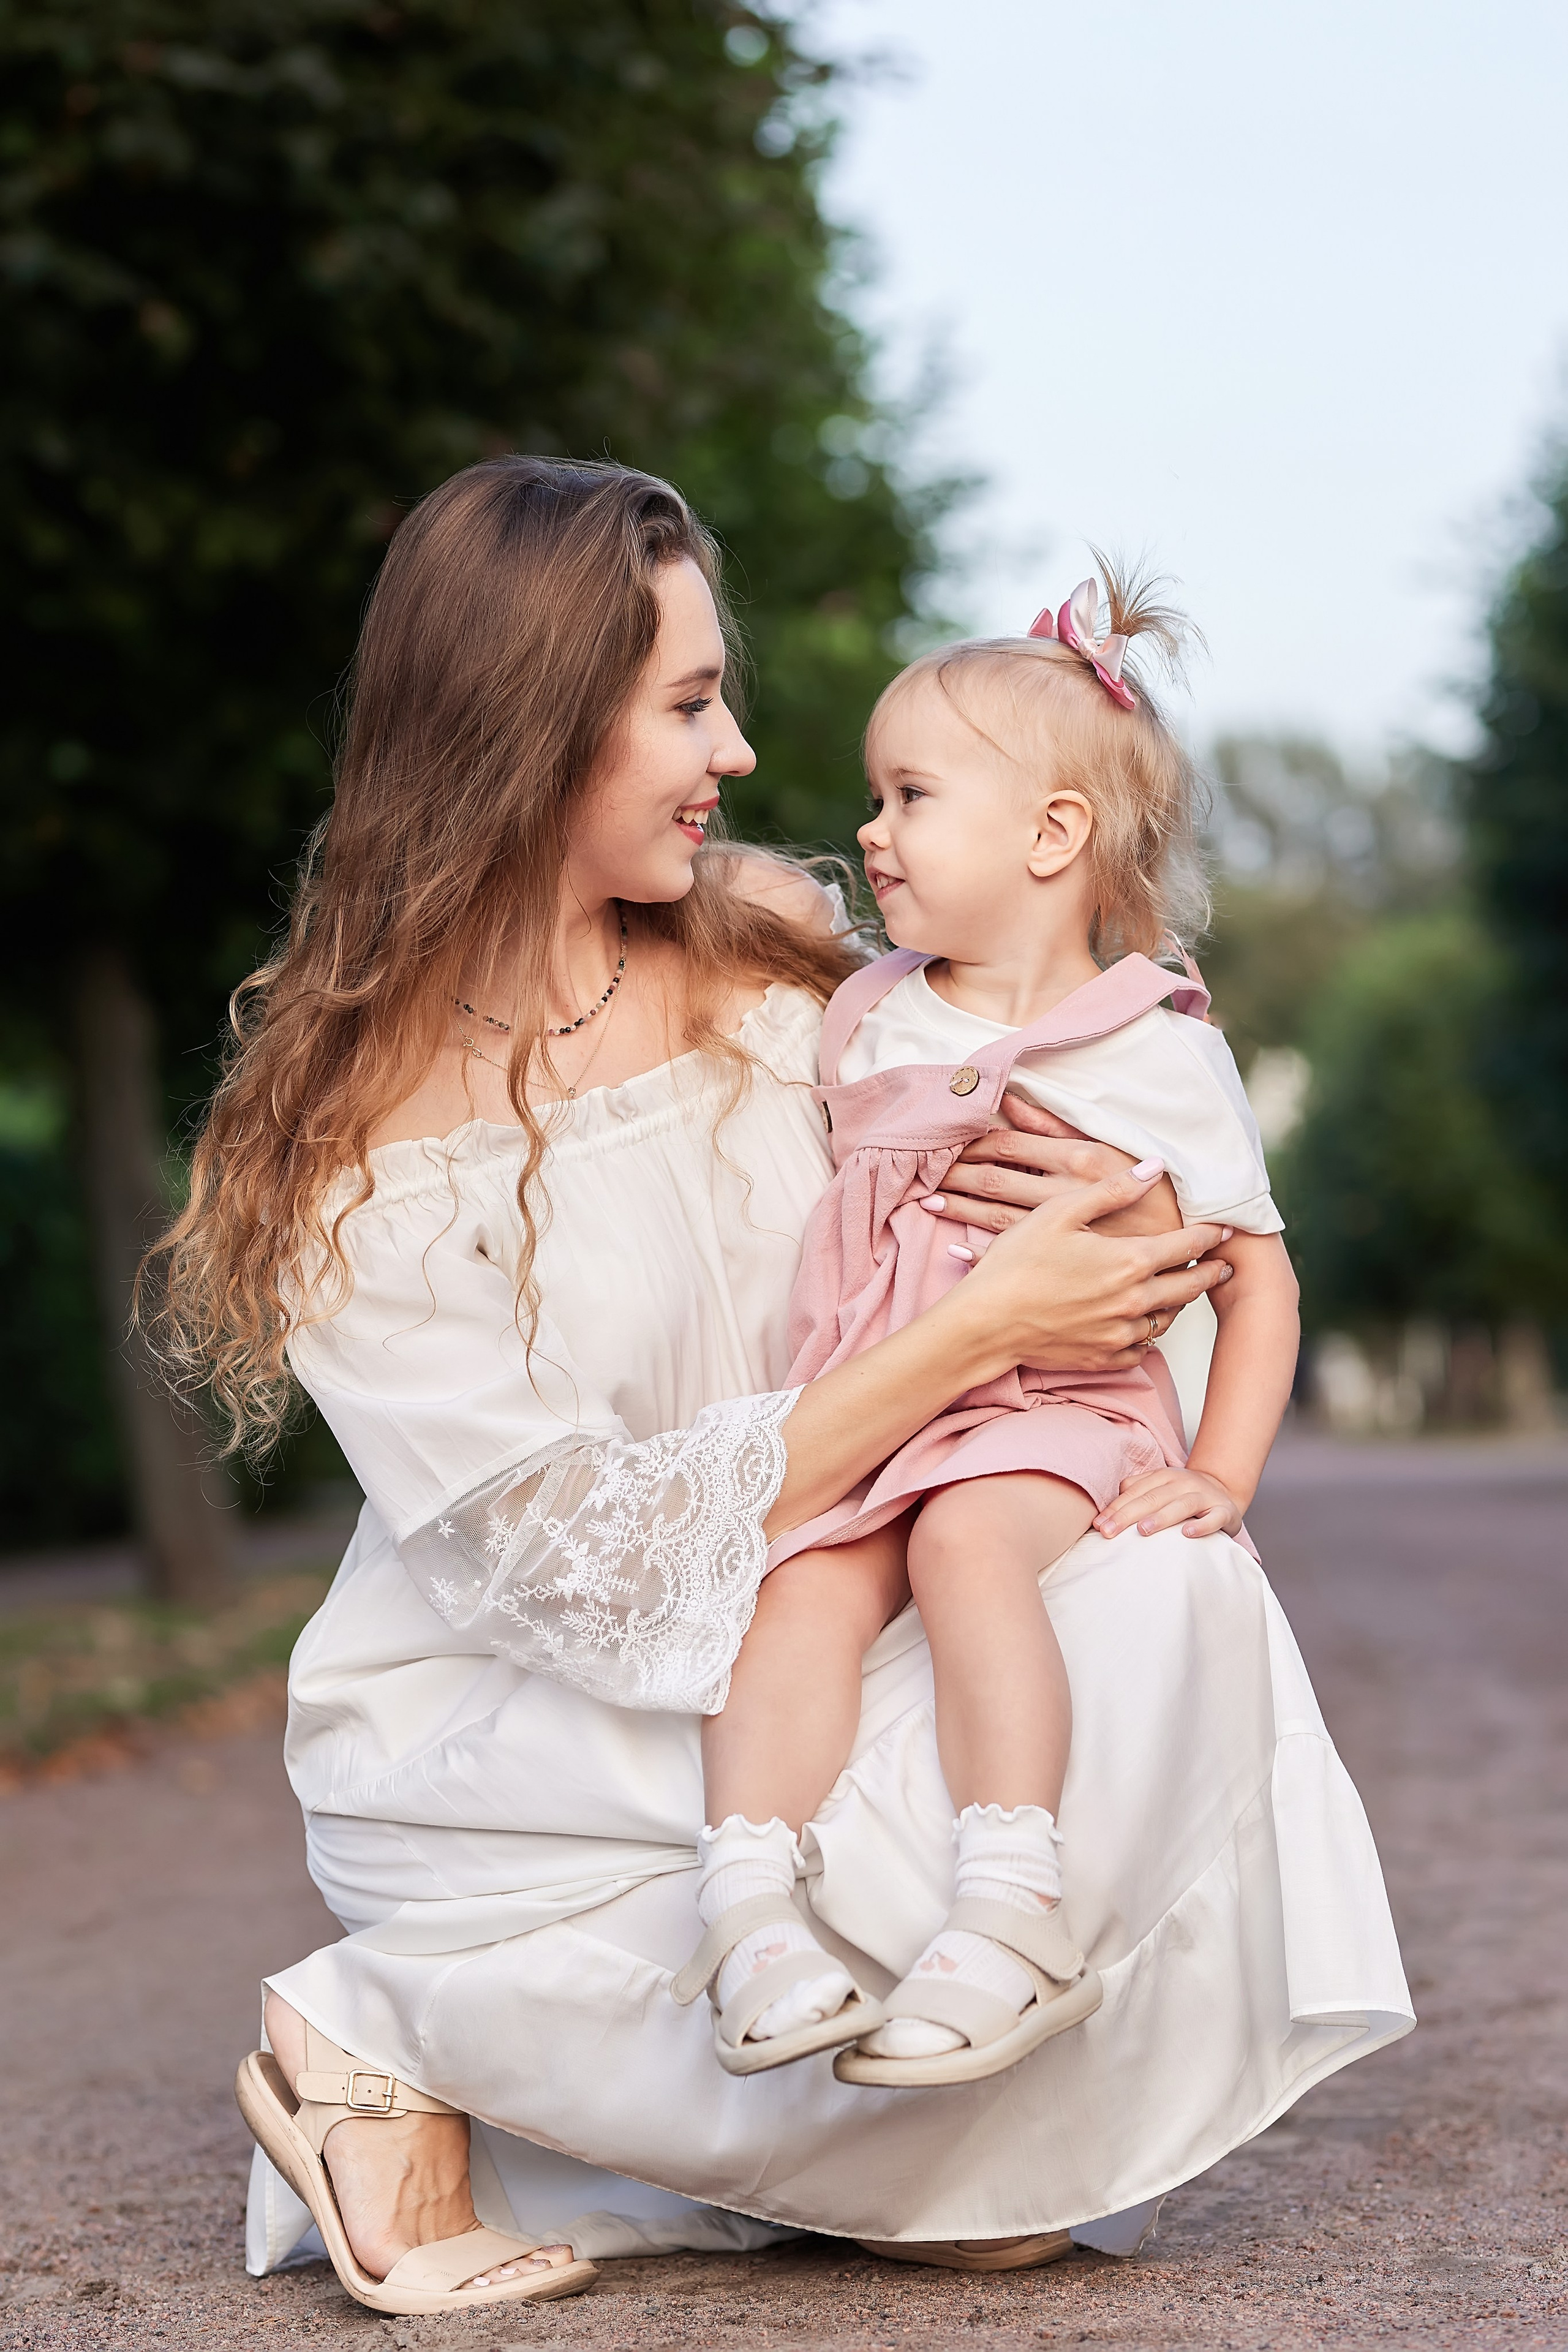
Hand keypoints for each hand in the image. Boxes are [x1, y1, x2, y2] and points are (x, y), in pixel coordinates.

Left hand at [923, 1097, 1183, 1239]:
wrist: (1187, 1234)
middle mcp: (1066, 1192)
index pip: (1009, 1145)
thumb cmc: (1145, 1186)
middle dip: (956, 1177)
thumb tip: (1009, 1101)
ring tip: (929, 1204)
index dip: (973, 1144)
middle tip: (924, 1175)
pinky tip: (956, 1249)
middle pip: (996, 1181)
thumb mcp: (1105, 1145)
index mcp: (1076, 1158)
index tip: (947, 1142)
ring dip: (960, 1210)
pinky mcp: (1065, 1259)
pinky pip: (1016, 1255)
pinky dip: (982, 1252)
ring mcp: (1063, 1230)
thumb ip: (1054, 1124)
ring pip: (998, 1218)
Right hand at [951, 1165, 1233, 1376]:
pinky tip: (1144, 1325)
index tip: (1225, 1228)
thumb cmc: (1017, 1262)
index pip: (1186, 1245)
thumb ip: (1113, 1190)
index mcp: (1129, 1261)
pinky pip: (1141, 1349)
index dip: (1209, 1234)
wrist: (986, 1322)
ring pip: (1166, 1319)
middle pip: (1188, 1286)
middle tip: (1225, 1265)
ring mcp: (1120, 1334)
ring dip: (1180, 1304)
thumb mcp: (1061, 1212)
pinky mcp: (1103, 1358)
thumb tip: (1155, 1168)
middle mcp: (1134, 1301)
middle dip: (1210, 1273)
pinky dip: (1148, 1336)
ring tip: (1185, 1292)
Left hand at [1094, 1465, 1244, 1540]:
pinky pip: (1214, 1518)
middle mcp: (1183, 1483)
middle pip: (1152, 1498)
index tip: (1098, 1525)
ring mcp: (1204, 1496)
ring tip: (1142, 1530)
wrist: (1224, 1492)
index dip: (1115, 1508)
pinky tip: (1187, 1534)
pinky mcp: (1224, 1511)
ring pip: (1181, 1505)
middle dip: (1128, 1515)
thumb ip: (1135, 1492)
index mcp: (1163, 1477)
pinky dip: (1202, 1525)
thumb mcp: (1159, 1488)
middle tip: (1109, 1531)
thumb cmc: (1183, 1495)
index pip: (1135, 1492)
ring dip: (1161, 1517)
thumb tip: (1106, 1508)